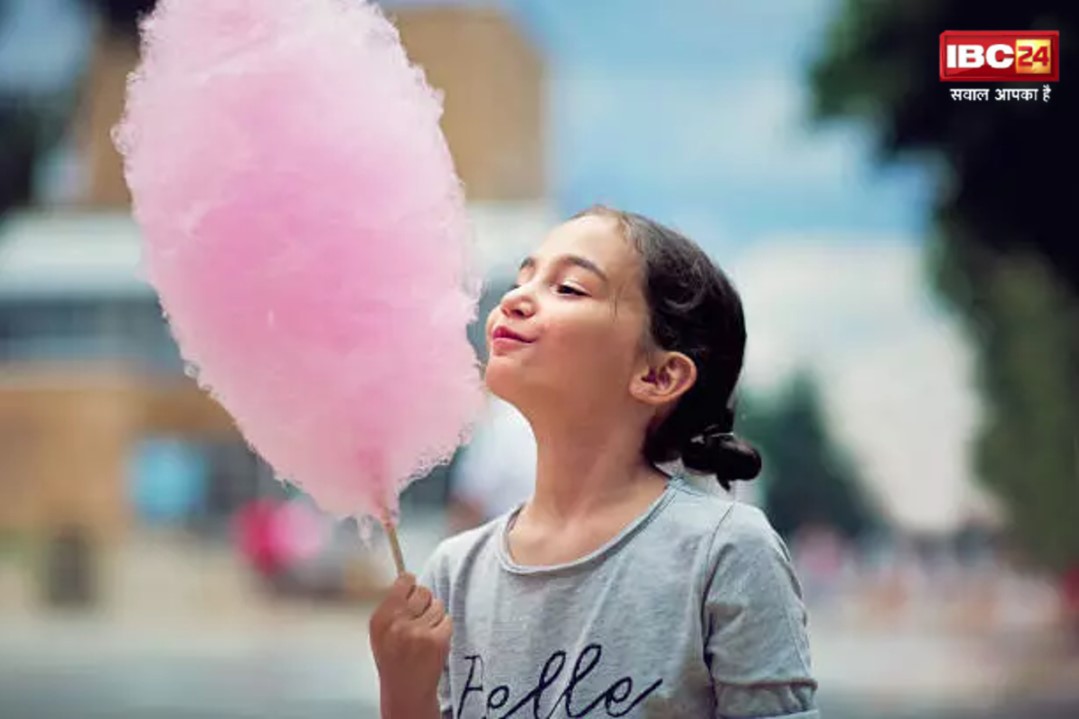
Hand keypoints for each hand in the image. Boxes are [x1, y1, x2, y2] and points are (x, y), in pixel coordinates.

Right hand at [369, 573, 451, 717]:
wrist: (406, 690)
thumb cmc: (394, 660)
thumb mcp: (380, 632)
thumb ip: (391, 607)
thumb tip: (407, 579)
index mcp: (381, 619)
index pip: (403, 582)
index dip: (411, 584)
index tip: (413, 588)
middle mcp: (397, 624)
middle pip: (423, 591)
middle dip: (425, 602)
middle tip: (420, 618)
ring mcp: (418, 632)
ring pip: (437, 605)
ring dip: (435, 616)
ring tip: (426, 633)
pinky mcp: (437, 640)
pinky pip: (447, 619)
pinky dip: (444, 628)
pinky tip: (434, 641)